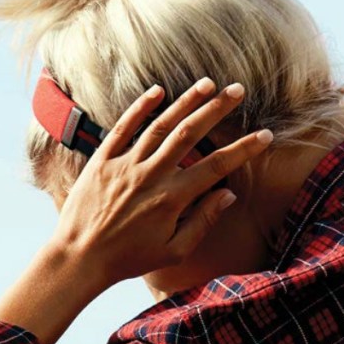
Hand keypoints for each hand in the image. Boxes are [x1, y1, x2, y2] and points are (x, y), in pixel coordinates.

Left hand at [49, 78, 273, 286]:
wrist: (79, 257)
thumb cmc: (129, 259)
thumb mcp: (173, 251)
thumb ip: (203, 221)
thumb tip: (228, 195)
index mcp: (172, 198)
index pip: (217, 166)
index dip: (244, 149)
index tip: (264, 135)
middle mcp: (150, 175)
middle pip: (190, 133)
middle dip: (216, 109)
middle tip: (238, 90)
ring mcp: (125, 164)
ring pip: (160, 124)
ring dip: (185, 101)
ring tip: (207, 84)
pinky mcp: (102, 160)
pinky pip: (123, 127)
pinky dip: (140, 107)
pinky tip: (157, 91)